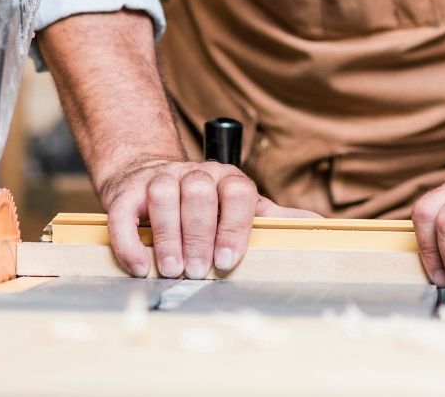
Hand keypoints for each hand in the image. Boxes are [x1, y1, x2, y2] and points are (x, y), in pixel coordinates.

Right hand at [99, 157, 319, 278]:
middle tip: (198, 271)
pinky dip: (130, 241)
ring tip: (172, 269)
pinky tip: (138, 265)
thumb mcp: (240, 206)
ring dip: (167, 236)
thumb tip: (319, 224)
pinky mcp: (126, 192)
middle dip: (199, 236)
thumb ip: (273, 218)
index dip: (233, 226)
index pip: (237, 192)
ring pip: (163, 196)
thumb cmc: (203, 202)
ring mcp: (158, 179)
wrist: (149, 174)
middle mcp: (193, 174)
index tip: (228, 259)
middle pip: (198, 194)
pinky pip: (125, 213)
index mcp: (227, 178)